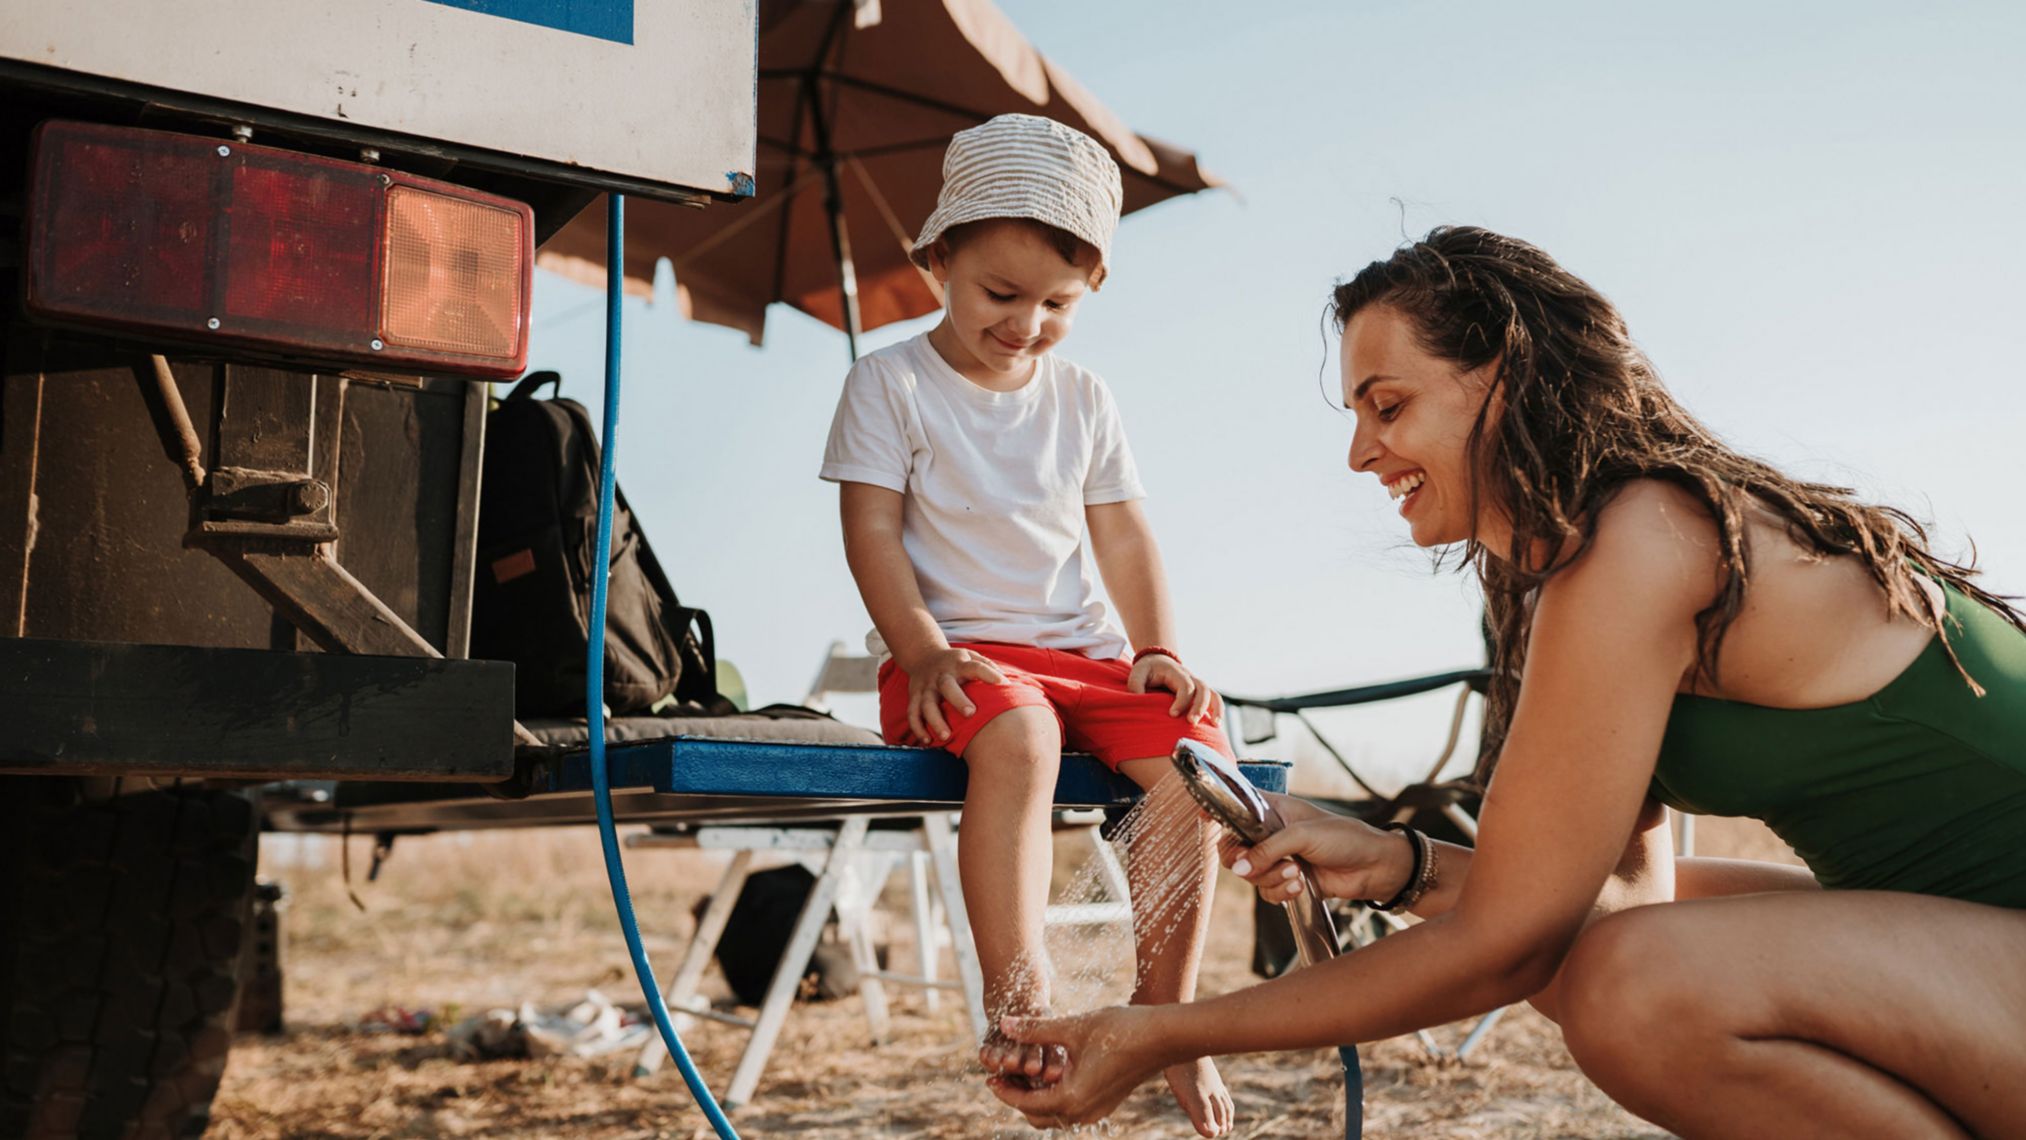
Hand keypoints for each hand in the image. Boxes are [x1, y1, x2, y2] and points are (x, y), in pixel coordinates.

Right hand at [898, 647, 1005, 744]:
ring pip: (926, 703)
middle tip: (970, 714)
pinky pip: (912, 713)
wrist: (923, 655)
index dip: (988, 673)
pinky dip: (917, 727)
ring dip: (935, 720)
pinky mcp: (914, 695)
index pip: (975, 666)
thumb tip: (1007, 684)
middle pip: (947, 685)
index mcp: (959, 664)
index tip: (1002, 683)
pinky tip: (927, 741)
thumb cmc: (955, 662)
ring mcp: (926, 686)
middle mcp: (941, 674)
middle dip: (957, 699)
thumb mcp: (971, 657)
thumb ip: (988, 667)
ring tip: (946, 736)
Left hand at [986, 1008, 1167, 1129]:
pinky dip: (1054, 1093)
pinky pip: (1070, 1106)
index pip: (1025, 1103)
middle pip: (1036, 1114)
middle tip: (1003, 1072)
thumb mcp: (1073, 1027)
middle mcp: (1082, 1111)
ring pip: (1054, 1112)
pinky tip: (1051, 1068)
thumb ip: (1035, 1030)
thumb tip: (1003, 1025)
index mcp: (1071, 1098)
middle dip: (1017, 1095)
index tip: (988, 1075)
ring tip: (1024, 1069)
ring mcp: (1096, 1109)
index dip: (1004, 1089)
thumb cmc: (1121, 1029)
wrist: (1164, 1037)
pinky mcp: (1105, 1101)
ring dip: (1036, 1095)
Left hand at [1127, 653, 1212, 721]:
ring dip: (1215, 709)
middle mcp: (1190, 677)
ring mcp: (1196, 684)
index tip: (1172, 714)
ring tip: (1215, 725)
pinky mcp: (1199, 692)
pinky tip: (1216, 725)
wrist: (1157, 661)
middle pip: (1202, 689)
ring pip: (1212, 694)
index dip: (1182, 700)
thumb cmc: (1147, 669)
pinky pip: (1214, 699)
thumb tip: (1139, 699)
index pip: (1185, 685)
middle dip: (1199, 706)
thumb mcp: (1137, 672)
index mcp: (1176, 672)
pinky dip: (1217, 710)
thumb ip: (1135, 685)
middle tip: (1192, 722)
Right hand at [1220, 797, 1413, 904]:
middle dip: (1246, 862)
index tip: (1208, 818)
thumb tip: (1239, 869)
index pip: (1236, 807)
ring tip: (1297, 872)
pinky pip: (1268, 892)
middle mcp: (1270, 833)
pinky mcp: (1288, 881)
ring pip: (1252, 875)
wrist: (1373, 867)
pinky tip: (1301, 885)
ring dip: (1272, 878)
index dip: (1220, 812)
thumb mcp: (1302, 835)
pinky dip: (1282, 891)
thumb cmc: (1343, 838)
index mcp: (1272, 809)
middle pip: (1235, 849)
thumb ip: (1267, 850)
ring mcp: (1278, 858)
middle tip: (1257, 866)